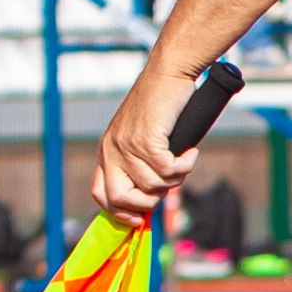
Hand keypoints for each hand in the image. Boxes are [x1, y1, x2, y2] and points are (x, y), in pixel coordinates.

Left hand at [92, 58, 209, 228]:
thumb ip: (139, 161)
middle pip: (120, 198)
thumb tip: (152, 194)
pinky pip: (169, 171)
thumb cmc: (160, 104)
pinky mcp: (147, 140)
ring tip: (184, 160)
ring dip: (175, 179)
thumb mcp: (140, 134)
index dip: (119, 212)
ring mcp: (128, 145)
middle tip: (167, 189)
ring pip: (153, 186)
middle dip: (147, 204)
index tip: (140, 218)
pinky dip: (185, 165)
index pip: (100, 193)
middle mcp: (112, 149)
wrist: (168, 73)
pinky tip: (190, 152)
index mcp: (106, 150)